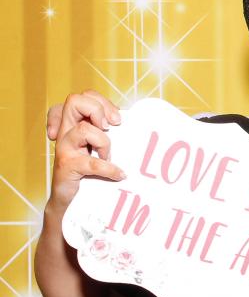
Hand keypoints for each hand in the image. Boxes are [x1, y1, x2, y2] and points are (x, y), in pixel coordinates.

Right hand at [49, 91, 124, 209]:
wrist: (70, 200)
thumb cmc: (90, 170)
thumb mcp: (101, 146)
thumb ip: (111, 132)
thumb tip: (136, 121)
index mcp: (74, 123)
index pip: (83, 96)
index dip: (101, 102)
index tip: (117, 120)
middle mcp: (66, 131)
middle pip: (74, 100)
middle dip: (98, 110)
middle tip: (110, 127)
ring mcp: (64, 148)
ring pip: (83, 129)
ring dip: (104, 142)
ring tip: (108, 156)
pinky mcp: (66, 166)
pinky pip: (91, 162)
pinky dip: (110, 169)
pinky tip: (119, 175)